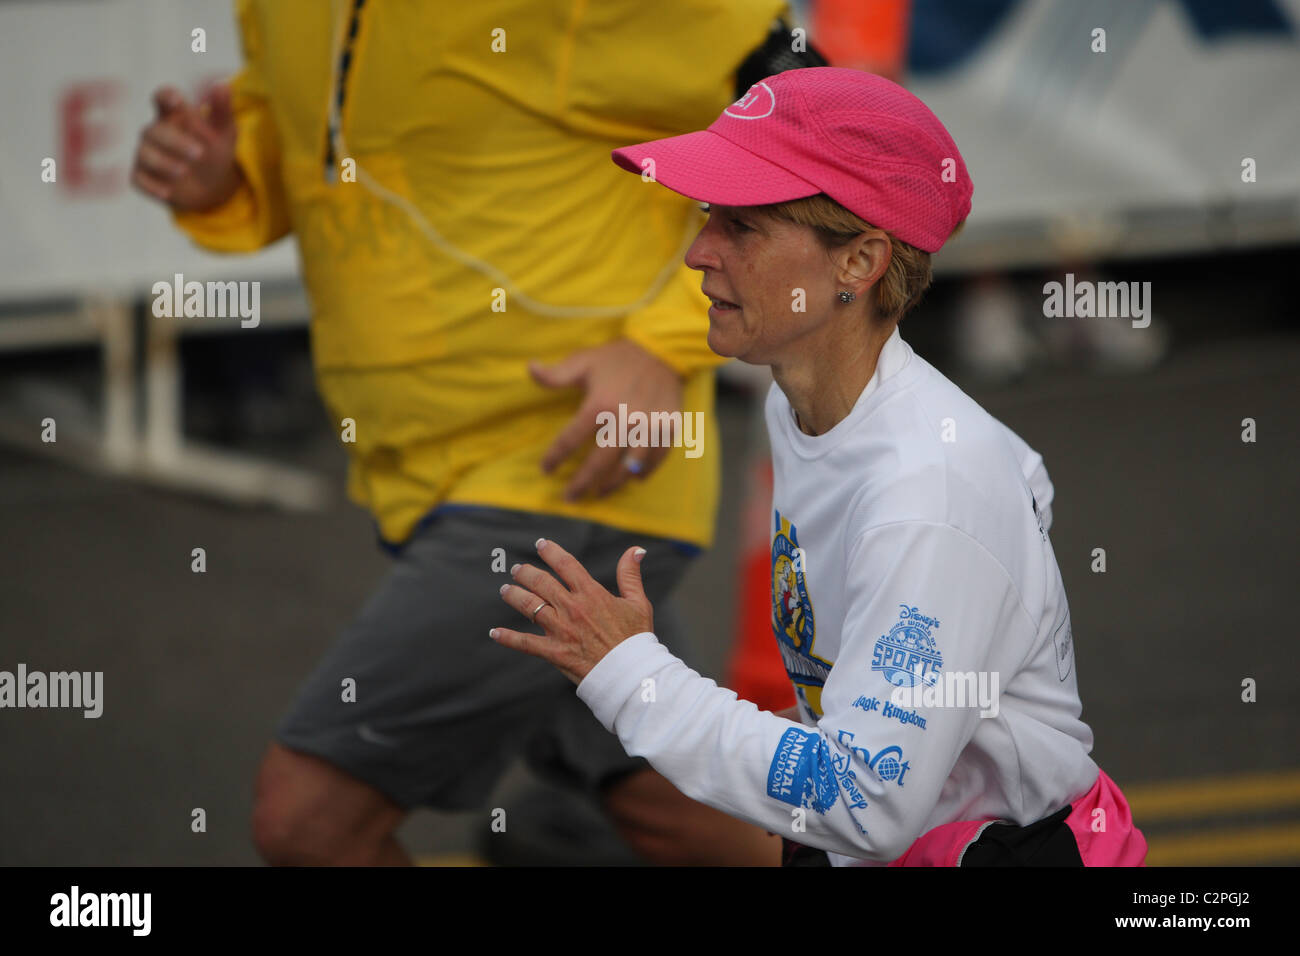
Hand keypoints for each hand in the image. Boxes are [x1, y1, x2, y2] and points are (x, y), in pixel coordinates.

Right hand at [131, 83, 242, 210]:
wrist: (213, 187)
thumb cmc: (216, 152)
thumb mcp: (225, 132)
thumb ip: (222, 110)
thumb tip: (222, 84)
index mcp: (174, 115)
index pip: (162, 97)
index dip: (166, 96)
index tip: (177, 101)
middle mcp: (156, 132)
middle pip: (155, 130)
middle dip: (175, 141)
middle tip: (199, 153)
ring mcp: (146, 153)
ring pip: (145, 153)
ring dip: (163, 162)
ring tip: (184, 171)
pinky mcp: (142, 176)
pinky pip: (139, 179)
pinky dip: (152, 185)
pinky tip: (168, 192)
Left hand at [491, 538, 652, 683]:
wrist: (631, 673)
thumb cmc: (636, 639)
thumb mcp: (638, 603)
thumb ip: (631, 575)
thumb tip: (635, 550)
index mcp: (591, 594)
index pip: (566, 564)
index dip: (551, 551)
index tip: (541, 544)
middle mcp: (572, 608)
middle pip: (541, 582)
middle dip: (526, 573)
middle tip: (517, 569)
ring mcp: (561, 630)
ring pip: (529, 606)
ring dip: (514, 595)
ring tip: (506, 590)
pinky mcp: (554, 652)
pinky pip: (525, 643)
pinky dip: (508, 637)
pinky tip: (494, 632)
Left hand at [530, 339, 682, 500]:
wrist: (661, 349)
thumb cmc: (617, 357)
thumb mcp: (584, 360)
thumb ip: (556, 374)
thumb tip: (530, 369)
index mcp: (599, 405)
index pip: (570, 439)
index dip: (555, 457)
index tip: (546, 469)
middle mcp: (623, 420)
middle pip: (599, 462)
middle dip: (581, 482)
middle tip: (570, 497)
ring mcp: (648, 427)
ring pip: (628, 467)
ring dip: (612, 484)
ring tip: (599, 493)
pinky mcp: (668, 429)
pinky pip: (656, 459)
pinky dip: (644, 473)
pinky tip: (632, 479)